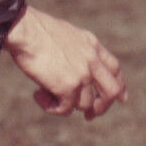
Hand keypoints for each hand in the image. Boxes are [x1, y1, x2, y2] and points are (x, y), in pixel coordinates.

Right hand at [3, 5, 126, 119]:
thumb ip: (75, 49)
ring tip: (44, 95)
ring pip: (85, 104)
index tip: (120, 98)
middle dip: (102, 107)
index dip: (119, 86)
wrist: (25, 30)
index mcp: (91, 44)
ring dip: (65, 105)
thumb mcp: (65, 34)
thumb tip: (71, 67)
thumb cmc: (36, 29)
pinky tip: (38, 95)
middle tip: (89, 116)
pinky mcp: (67, 87)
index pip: (114, 68)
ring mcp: (82, 74)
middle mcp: (91, 60)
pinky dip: (52, 107)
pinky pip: (65, 109)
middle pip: (111, 91)